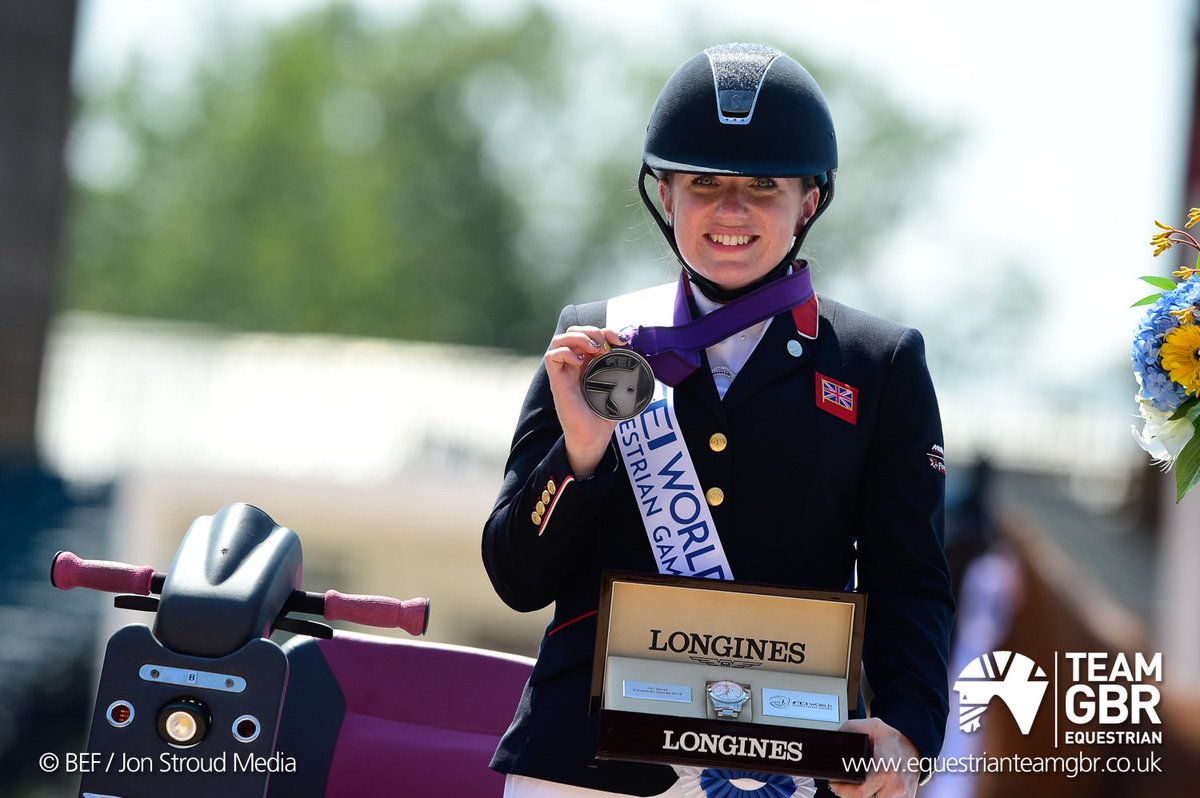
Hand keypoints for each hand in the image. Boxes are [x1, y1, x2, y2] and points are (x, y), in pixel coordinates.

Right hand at [543, 325, 626, 474]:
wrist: (594, 436)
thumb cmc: (605, 414)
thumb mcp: (621, 388)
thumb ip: (627, 370)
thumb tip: (637, 354)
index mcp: (589, 362)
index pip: (590, 334)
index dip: (605, 330)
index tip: (621, 340)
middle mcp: (575, 364)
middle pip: (573, 331)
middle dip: (590, 331)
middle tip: (604, 346)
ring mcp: (564, 372)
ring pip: (559, 339)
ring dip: (578, 338)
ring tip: (593, 349)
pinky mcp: (557, 382)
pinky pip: (551, 357)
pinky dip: (566, 352)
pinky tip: (581, 362)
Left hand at [827, 718, 920, 797]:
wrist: (914, 744)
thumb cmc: (890, 738)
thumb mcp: (867, 727)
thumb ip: (848, 733)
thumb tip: (831, 745)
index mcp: (886, 770)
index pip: (859, 793)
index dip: (842, 789)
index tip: (835, 783)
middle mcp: (896, 786)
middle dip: (849, 792)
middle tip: (843, 784)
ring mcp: (903, 796)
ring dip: (863, 795)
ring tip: (859, 784)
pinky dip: (875, 795)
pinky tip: (872, 787)